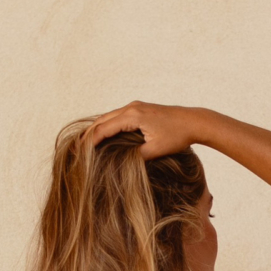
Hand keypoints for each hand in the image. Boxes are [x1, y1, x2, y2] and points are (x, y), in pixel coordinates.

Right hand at [86, 102, 205, 160]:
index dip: (90, 141)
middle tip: (76, 148)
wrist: (194, 121)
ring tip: (85, 141)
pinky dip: (107, 125)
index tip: (80, 153)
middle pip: (102, 120)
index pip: (104, 128)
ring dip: (97, 128)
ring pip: (109, 116)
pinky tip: (103, 134)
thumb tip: (120, 164)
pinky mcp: (140, 108)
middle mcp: (131, 107)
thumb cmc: (177, 136)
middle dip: (88, 133)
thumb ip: (137, 156)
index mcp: (133, 116)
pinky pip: (117, 116)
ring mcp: (136, 106)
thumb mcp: (156, 149)